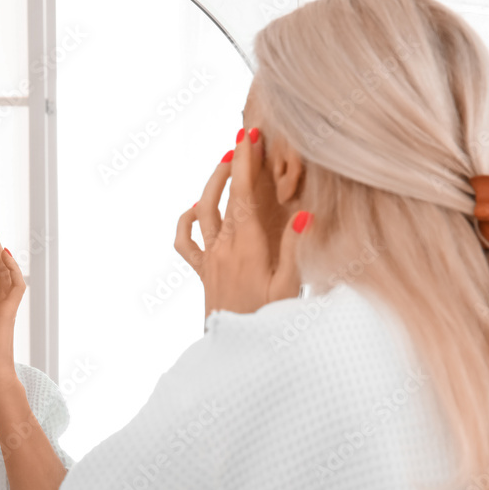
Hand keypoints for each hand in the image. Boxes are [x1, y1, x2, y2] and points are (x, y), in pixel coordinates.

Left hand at [174, 128, 306, 319]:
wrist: (239, 353)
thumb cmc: (270, 322)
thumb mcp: (290, 287)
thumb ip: (294, 250)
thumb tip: (303, 215)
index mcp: (247, 247)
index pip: (243, 195)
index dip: (245, 163)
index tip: (250, 136)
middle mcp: (224, 248)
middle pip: (224, 196)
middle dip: (232, 164)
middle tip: (244, 138)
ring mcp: (210, 259)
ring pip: (203, 212)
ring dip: (212, 184)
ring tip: (224, 161)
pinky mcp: (203, 271)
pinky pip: (185, 242)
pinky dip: (187, 221)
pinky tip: (196, 209)